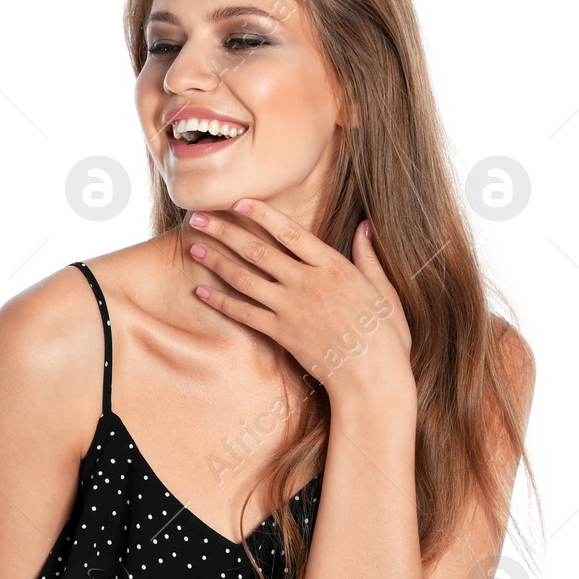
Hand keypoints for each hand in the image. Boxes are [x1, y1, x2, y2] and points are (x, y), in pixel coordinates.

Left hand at [185, 200, 412, 399]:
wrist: (372, 377)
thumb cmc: (385, 336)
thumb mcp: (384, 291)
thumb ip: (369, 257)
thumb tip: (366, 227)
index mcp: (334, 267)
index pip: (290, 231)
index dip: (261, 214)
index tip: (238, 201)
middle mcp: (307, 282)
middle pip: (258, 250)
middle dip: (226, 231)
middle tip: (200, 217)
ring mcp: (291, 308)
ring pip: (245, 278)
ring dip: (216, 262)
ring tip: (194, 247)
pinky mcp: (281, 333)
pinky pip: (244, 314)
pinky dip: (221, 302)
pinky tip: (201, 292)